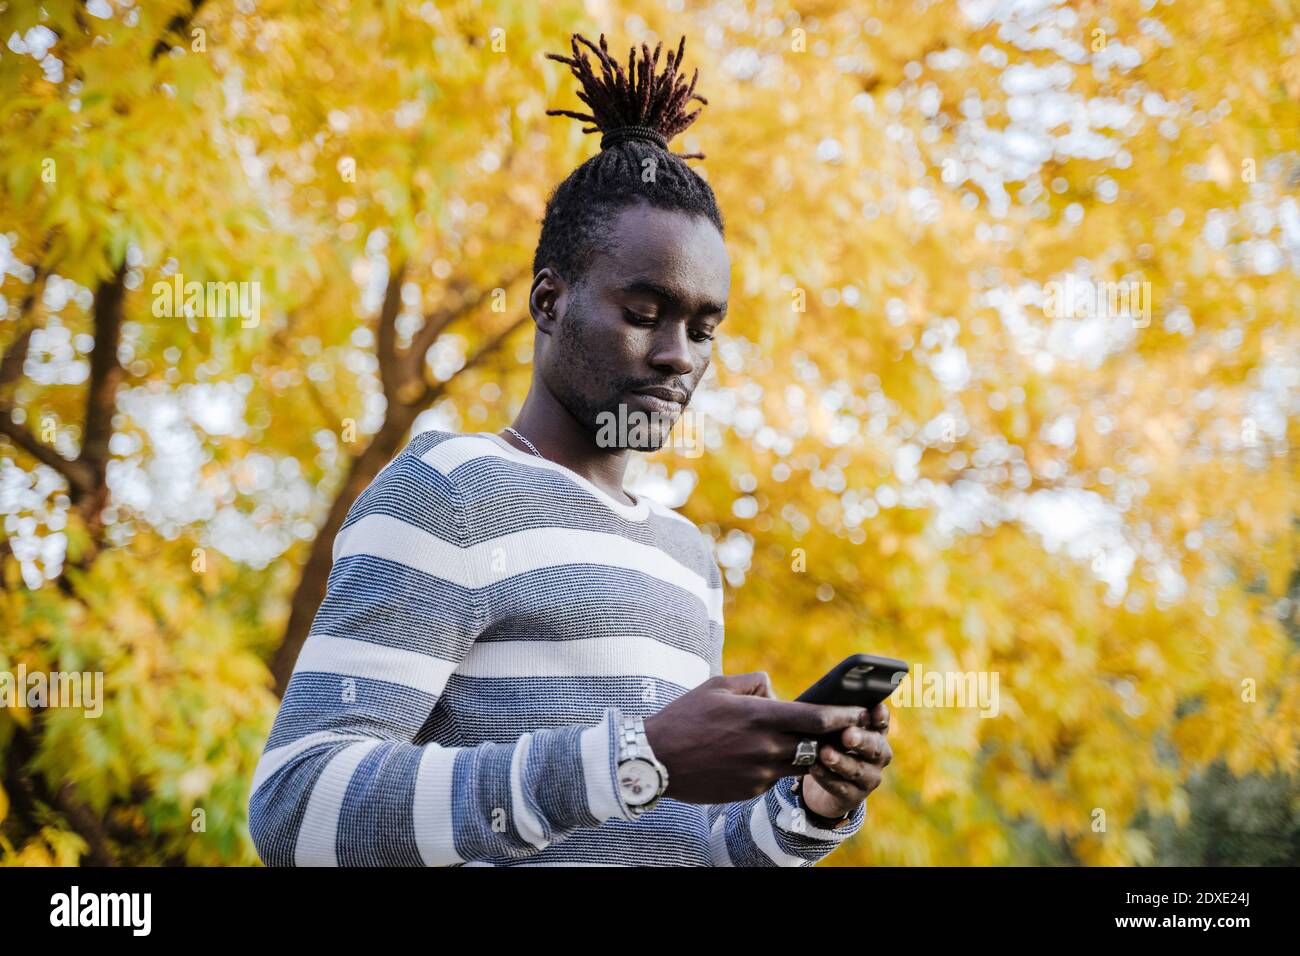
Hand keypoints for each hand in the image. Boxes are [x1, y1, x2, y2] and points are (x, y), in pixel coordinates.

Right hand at [642, 673, 869, 804]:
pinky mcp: (751, 790)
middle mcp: (767, 747)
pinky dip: (777, 764)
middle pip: (817, 743)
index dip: (843, 714)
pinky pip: (776, 775)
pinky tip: (760, 755)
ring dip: (806, 751)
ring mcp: (760, 773)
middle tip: (847, 728)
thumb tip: (776, 691)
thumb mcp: (718, 686)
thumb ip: (754, 682)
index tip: (859, 710)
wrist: (656, 760)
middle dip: (834, 736)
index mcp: (761, 716)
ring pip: (800, 762)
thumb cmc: (685, 716)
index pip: (818, 718)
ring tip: (803, 740)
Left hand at [798, 701, 891, 821]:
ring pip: (857, 770)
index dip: (881, 717)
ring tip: (825, 752)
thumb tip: (823, 702)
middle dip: (861, 740)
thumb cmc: (830, 744)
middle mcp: (878, 756)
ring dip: (840, 761)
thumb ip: (836, 717)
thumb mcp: (834, 729)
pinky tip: (814, 768)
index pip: (882, 723)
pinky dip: (826, 777)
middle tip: (847, 735)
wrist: (823, 783)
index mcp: (876, 734)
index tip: (876, 709)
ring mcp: (869, 778)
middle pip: (875, 747)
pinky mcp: (854, 797)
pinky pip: (840, 787)